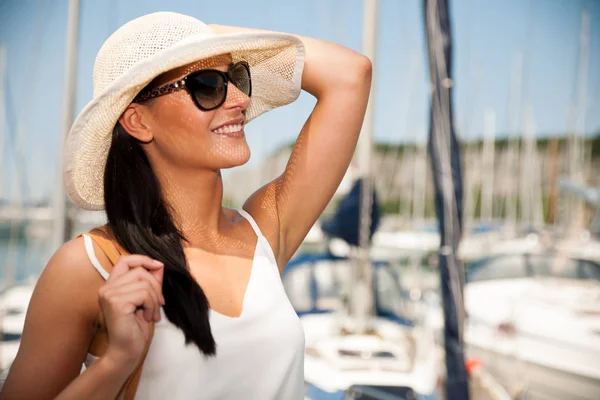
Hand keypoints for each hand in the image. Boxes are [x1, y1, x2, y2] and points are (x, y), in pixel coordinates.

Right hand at [98, 255, 164, 370]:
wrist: (126, 351)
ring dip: (155, 300)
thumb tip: (159, 265)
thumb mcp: (145, 301)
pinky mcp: (116, 303)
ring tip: (152, 314)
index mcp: (111, 286)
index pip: (125, 260)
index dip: (143, 259)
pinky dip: (151, 306)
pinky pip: (144, 294)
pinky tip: (147, 318)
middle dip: (156, 286)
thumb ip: (149, 283)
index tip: (158, 266)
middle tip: (159, 304)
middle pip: (140, 271)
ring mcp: (109, 295)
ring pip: (144, 283)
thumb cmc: (134, 329)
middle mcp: (107, 288)